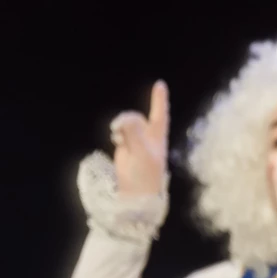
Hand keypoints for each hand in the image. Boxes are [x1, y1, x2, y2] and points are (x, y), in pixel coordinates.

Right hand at [111, 81, 168, 196]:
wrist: (136, 194)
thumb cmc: (145, 174)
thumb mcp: (141, 152)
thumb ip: (134, 132)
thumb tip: (126, 118)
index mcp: (158, 136)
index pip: (160, 113)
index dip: (159, 99)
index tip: (160, 84)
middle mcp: (148, 136)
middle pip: (136, 117)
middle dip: (127, 119)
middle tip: (118, 128)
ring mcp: (136, 142)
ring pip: (126, 124)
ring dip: (121, 127)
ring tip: (117, 137)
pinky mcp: (125, 148)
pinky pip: (120, 132)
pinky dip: (117, 134)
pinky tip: (116, 140)